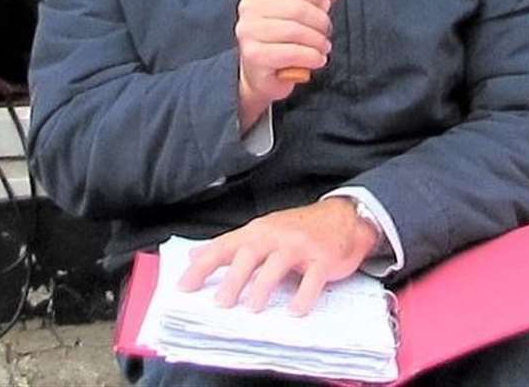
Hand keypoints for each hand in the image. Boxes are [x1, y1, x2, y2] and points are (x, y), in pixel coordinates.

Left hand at [177, 197, 377, 313]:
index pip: (225, 246)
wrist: (344, 218)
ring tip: (252, 308)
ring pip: (279, 263)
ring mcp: (301, 246)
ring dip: (264, 285)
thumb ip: (229, 245)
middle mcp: (277, 235)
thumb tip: (193, 255)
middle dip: (234, 277)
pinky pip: (313, 277)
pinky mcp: (323, 259)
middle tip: (220, 303)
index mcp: (259, 231)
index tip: (183, 287)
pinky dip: (303, 295)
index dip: (203, 265)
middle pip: (251, 252)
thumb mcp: (262, 232)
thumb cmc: (298, 228)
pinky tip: (295, 311)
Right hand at [236, 0, 351, 128]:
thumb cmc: (285, 36)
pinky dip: (311, 57)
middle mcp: (248, 6)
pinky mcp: (253, 55)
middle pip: (296, 7)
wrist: (264, 73)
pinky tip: (316, 59)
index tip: (324, 5)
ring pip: (295, 31)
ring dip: (317, 41)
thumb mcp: (307, 6)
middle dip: (320, 22)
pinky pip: (291, 53)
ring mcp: (248, 31)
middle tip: (325, 32)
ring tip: (322, 47)